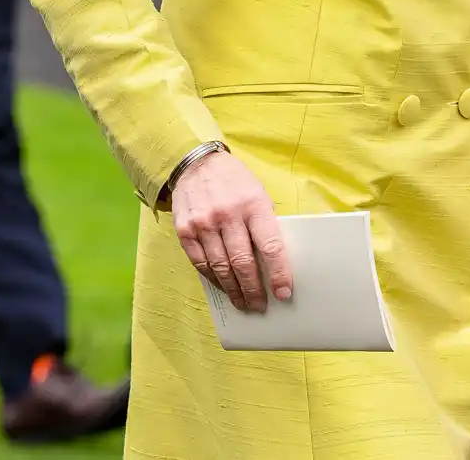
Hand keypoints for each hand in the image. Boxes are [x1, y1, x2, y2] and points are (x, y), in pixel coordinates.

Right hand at [171, 150, 291, 313]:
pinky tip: (223, 286)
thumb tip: (274, 262)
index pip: (270, 245)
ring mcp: (204, 223)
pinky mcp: (185, 231)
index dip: (279, 273)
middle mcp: (227, 214)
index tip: (284, 292)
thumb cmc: (234, 181)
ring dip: (234, 290)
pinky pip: (201, 264)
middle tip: (260, 305)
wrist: (196, 163)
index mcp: (253, 203)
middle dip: (254, 289)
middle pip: (243, 262)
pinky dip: (214, 279)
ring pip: (221, 268)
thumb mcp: (257, 192)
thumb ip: (264, 223)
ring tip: (243, 302)